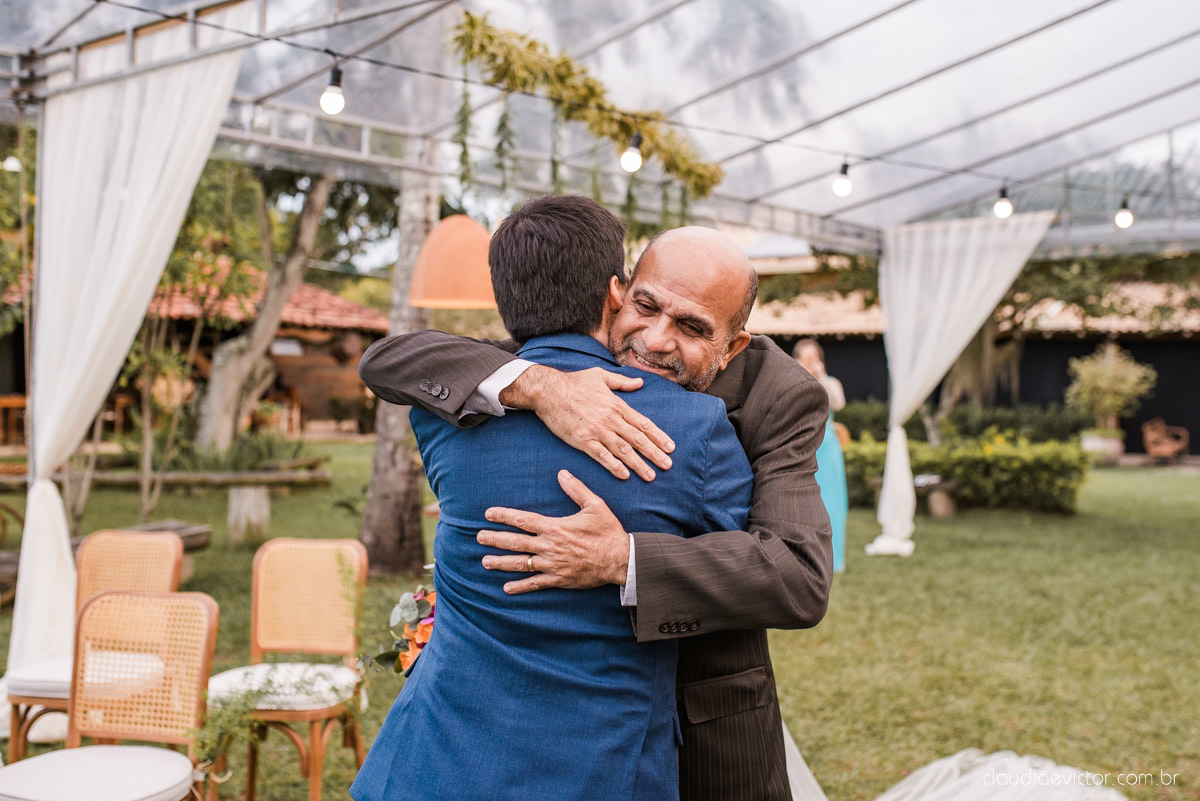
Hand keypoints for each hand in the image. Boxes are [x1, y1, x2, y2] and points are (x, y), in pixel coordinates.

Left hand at [478, 470, 629, 594]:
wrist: (621, 559)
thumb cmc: (608, 531)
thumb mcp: (595, 505)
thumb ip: (576, 489)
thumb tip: (562, 473)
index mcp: (555, 527)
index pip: (523, 520)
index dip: (504, 516)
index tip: (488, 514)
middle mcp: (550, 546)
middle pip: (516, 542)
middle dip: (495, 539)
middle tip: (478, 537)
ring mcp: (553, 565)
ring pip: (521, 563)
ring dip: (501, 562)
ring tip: (484, 561)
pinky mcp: (559, 579)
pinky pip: (535, 584)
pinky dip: (520, 586)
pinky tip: (507, 588)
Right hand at [499, 364, 673, 481]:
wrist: (548, 391)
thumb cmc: (574, 382)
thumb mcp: (600, 376)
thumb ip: (622, 382)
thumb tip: (640, 382)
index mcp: (616, 404)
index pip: (643, 423)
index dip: (658, 436)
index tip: (671, 447)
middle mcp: (610, 419)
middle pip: (637, 439)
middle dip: (654, 453)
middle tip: (668, 465)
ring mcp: (597, 430)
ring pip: (623, 450)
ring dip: (638, 464)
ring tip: (651, 475)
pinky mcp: (582, 440)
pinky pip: (601, 456)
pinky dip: (614, 466)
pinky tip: (624, 475)